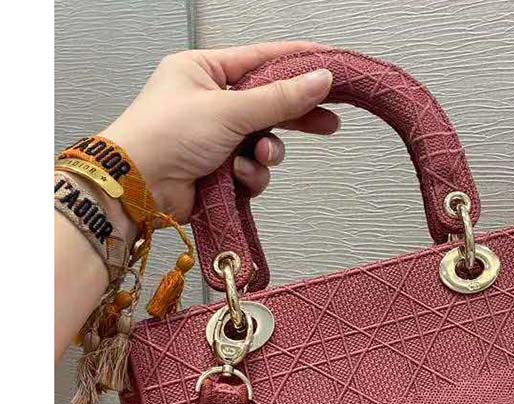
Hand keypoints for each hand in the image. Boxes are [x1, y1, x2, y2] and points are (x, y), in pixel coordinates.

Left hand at [101, 41, 336, 221]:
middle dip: (294, 118)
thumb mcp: (228, 108)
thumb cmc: (164, 135)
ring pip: (263, 143)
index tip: (330, 64)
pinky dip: (249, 176)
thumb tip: (320, 80)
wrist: (137, 188)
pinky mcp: (218, 171)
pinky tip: (237, 179)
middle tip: (328, 122)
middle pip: (268, 104)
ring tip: (258, 158)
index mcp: (204, 71)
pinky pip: (252, 170)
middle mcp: (210, 102)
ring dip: (266, 154)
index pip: (261, 59)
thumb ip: (279, 98)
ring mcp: (214, 138)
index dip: (298, 62)